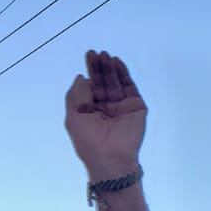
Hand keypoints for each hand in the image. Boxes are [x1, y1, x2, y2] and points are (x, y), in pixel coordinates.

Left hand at [65, 50, 146, 181]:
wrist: (111, 157)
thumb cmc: (89, 140)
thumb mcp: (74, 117)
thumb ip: (76, 96)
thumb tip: (81, 77)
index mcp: (91, 111)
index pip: (91, 88)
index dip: (90, 72)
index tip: (89, 56)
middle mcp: (106, 108)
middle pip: (103, 82)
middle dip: (99, 68)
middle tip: (95, 53)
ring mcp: (121, 106)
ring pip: (115, 82)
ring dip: (110, 68)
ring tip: (105, 55)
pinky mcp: (135, 106)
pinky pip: (129, 87)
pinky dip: (123, 74)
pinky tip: (117, 63)